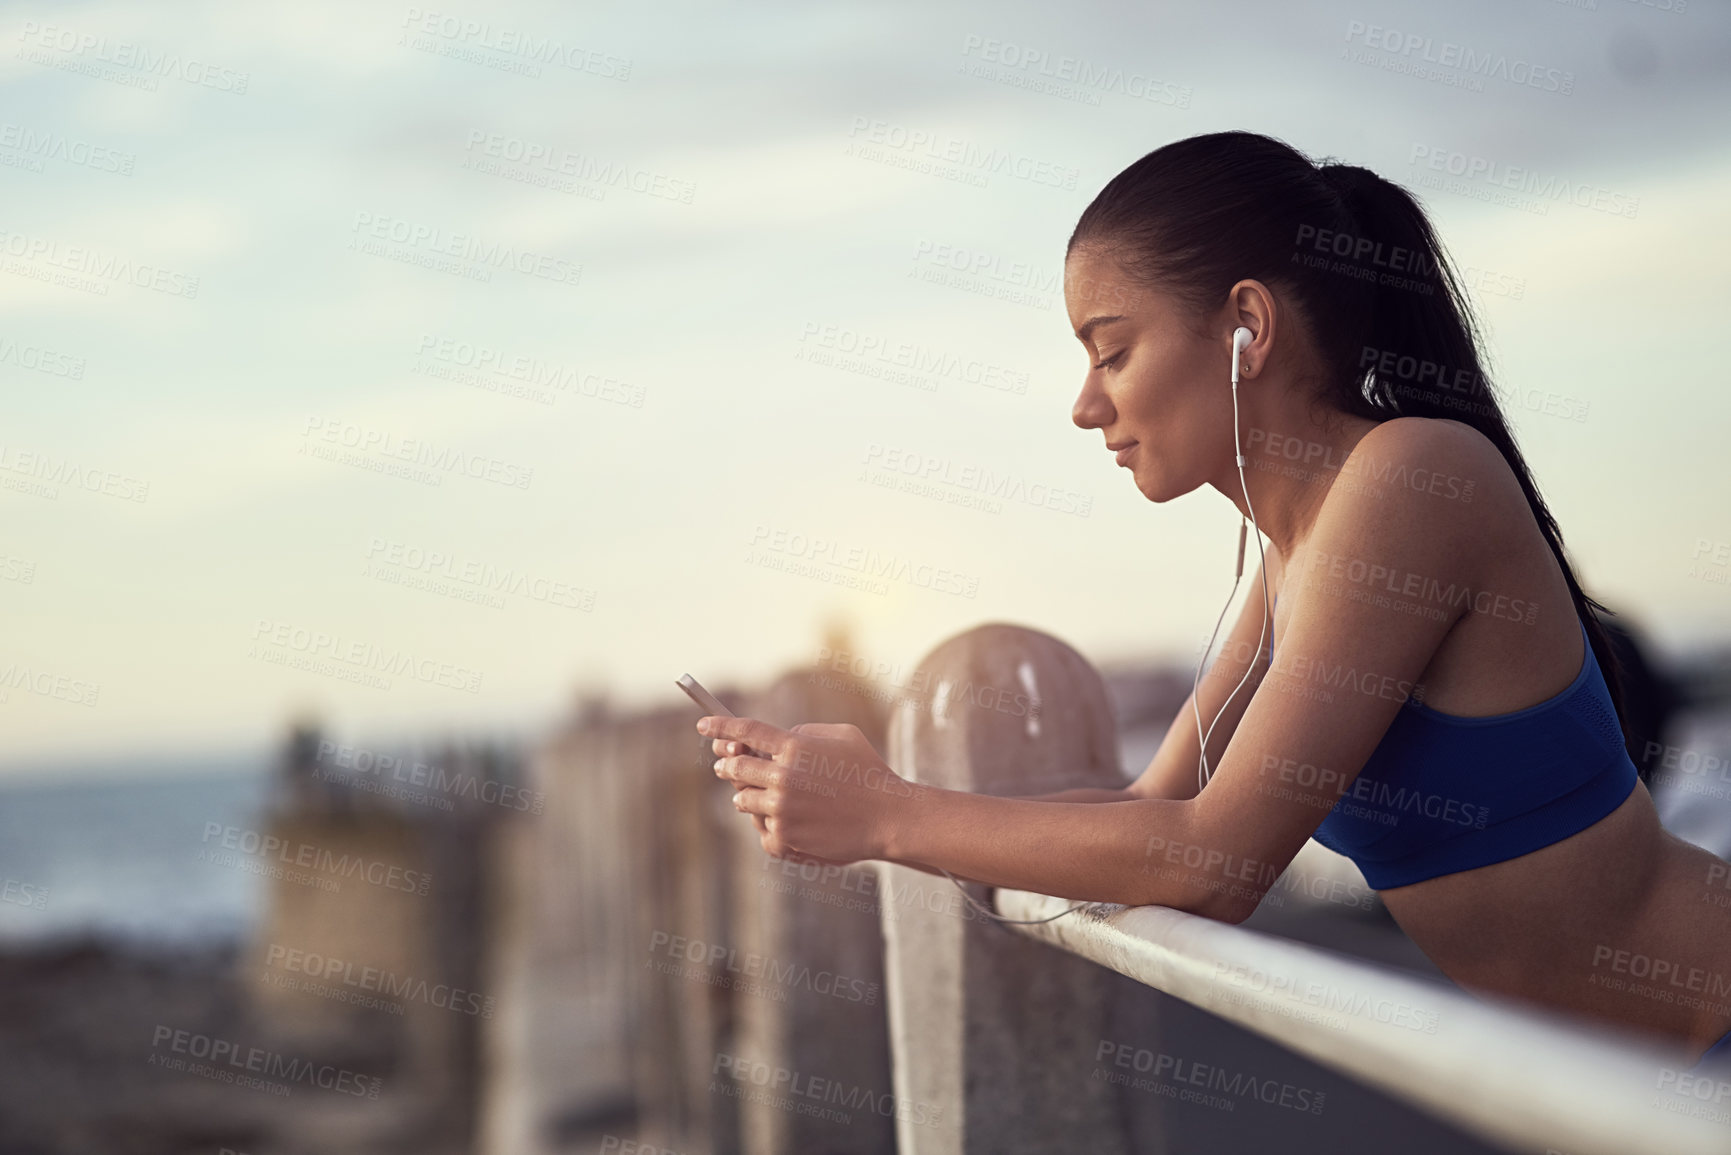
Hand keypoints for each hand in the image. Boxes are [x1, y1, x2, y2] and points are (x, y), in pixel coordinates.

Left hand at [700, 715, 919, 863]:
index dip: (720, 726)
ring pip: (743, 801)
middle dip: (728, 766)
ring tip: (766, 796)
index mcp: (794, 747)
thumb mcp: (841, 735)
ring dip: (749, 797)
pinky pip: (762, 830)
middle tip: (725, 765)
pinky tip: (789, 823)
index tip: (703, 725)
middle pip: (735, 768)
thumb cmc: (868, 771)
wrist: (888, 817)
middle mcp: (782, 778)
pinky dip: (771, 825)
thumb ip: (804, 731)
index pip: (744, 732)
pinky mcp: (784, 838)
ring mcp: (781, 810)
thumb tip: (777, 738)